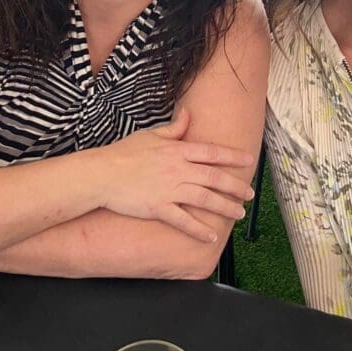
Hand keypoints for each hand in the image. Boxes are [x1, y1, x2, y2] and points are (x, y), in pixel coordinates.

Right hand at [97, 108, 255, 241]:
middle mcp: (178, 170)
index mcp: (177, 151)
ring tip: (238, 213)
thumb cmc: (123, 153)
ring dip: (224, 207)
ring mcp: (169, 190)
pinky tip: (211, 235)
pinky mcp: (158, 208)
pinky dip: (199, 230)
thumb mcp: (151, 135)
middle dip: (236, 186)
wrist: (101, 174)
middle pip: (214, 178)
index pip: (212, 153)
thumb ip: (174, 128)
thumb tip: (188, 114)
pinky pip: (183, 221)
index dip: (233, 157)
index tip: (248, 161)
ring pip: (205, 199)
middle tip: (250, 194)